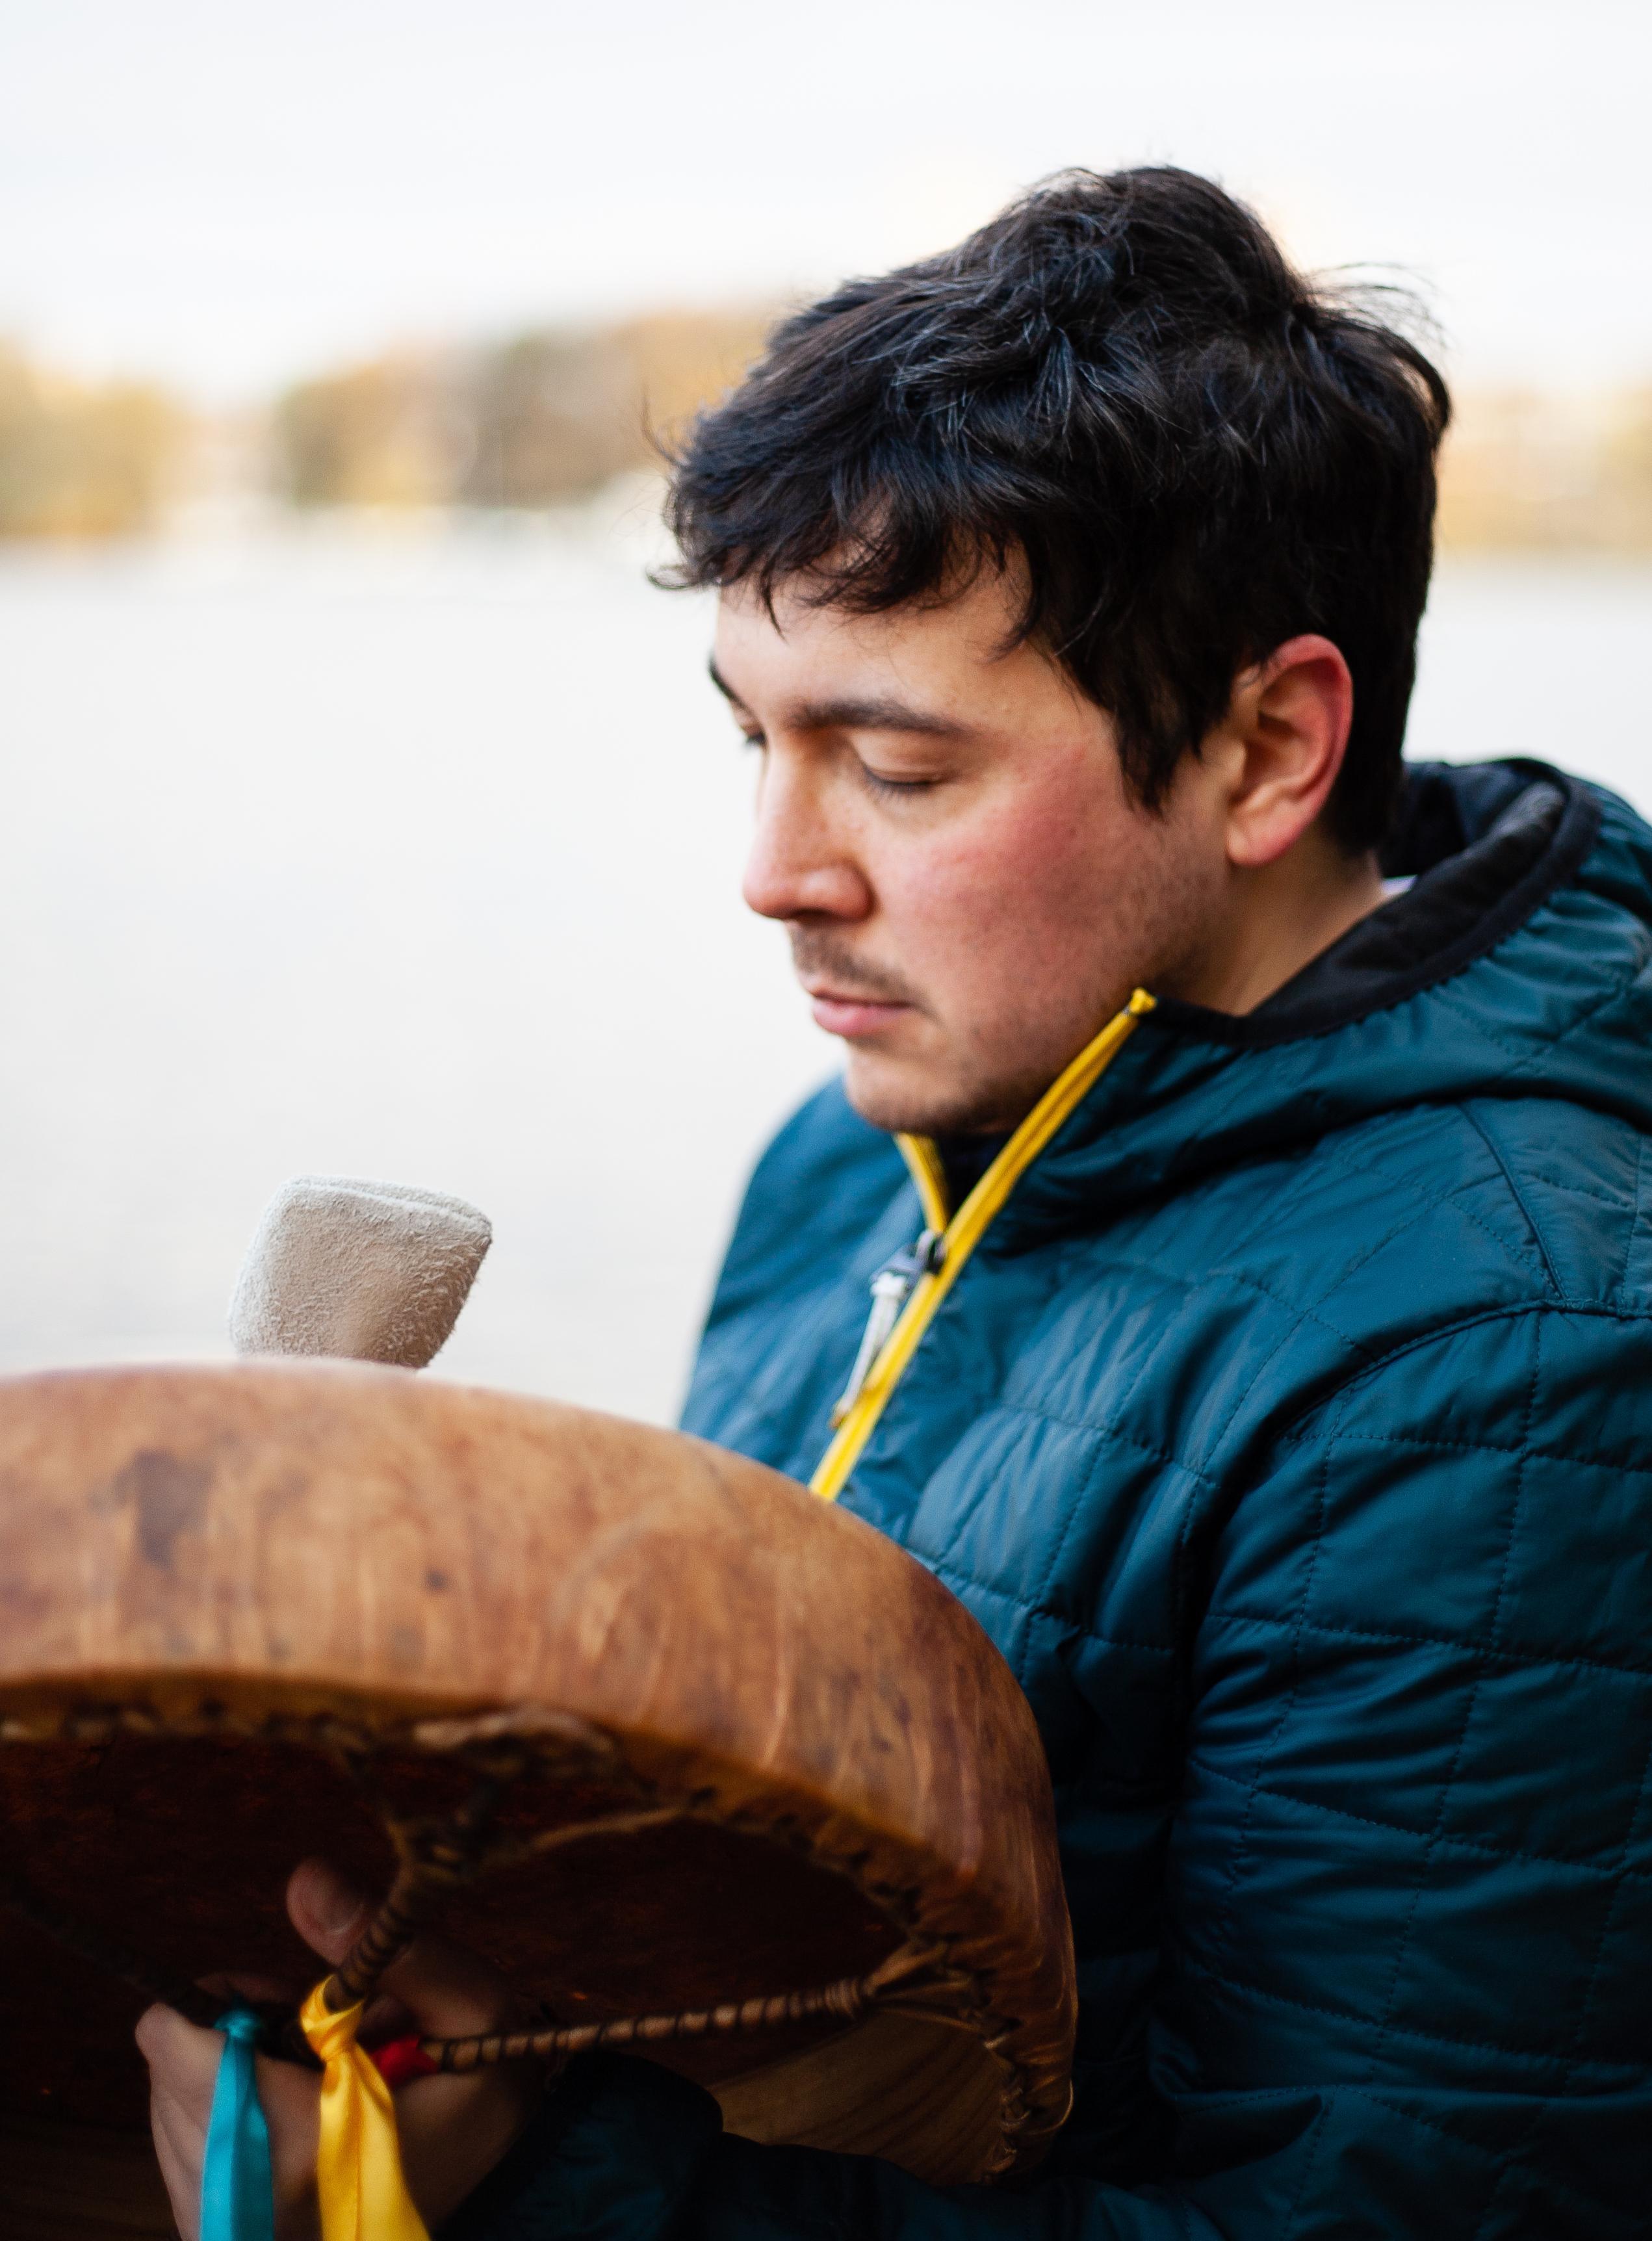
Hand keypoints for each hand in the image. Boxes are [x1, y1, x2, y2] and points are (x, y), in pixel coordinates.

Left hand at [138, 1858, 543, 2240]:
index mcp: (295, 2150)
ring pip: (168, 2106)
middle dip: (237, 2035)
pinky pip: (180, 2149)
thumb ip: (383, 1944)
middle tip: (317, 2044)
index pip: (175, 2043)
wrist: (498, 2201)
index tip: (292, 2000)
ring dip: (229, 2076)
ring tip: (311, 2087)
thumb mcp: (466, 2004)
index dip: (229, 1998)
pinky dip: (226, 2119)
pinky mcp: (214, 2235)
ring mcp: (219, 2228)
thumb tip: (303, 1879)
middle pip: (167, 2068)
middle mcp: (238, 2207)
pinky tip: (290, 2123)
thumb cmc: (482, 2099)